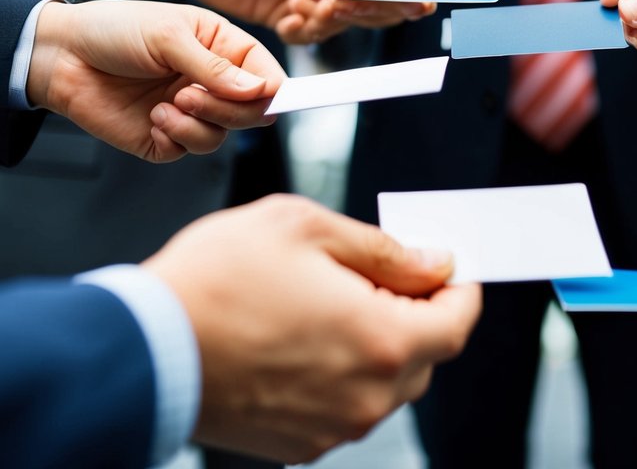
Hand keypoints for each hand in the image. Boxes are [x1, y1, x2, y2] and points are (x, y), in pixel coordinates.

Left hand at [26, 0, 282, 162]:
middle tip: (192, 95)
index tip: (262, 97)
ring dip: (198, 124)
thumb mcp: (167, 35)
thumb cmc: (113, 31)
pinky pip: (190, 149)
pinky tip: (153, 118)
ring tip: (167, 106)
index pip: (268, 75)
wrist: (59, 57)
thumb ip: (213, 65)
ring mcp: (192, 110)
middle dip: (229, 109)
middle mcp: (214, 81)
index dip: (271, 90)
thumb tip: (258, 90)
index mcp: (224, 48)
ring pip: (224, 134)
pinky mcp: (167, 135)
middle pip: (253, 111)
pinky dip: (176, 137)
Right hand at [142, 194, 481, 463]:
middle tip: (377, 274)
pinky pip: (346, 405)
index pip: (458, 321)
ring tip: (327, 302)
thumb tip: (431, 263)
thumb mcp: (307, 227)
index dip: (460, 288)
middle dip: (415, 311)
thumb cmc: (215, 283)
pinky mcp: (298, 445)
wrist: (141, 347)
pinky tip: (303, 338)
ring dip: (376, 343)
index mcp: (381, 340)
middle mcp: (366, 396)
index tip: (448, 269)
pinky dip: (341, 373)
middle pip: (426, 354)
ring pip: (386, 383)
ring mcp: (332, 427)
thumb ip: (384, 249)